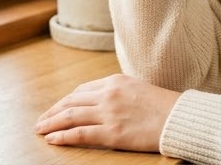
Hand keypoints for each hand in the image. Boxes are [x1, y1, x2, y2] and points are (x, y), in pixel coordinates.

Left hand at [34, 73, 180, 151]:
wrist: (180, 118)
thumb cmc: (164, 106)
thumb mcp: (138, 88)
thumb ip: (119, 92)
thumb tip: (104, 100)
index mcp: (114, 81)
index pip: (81, 91)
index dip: (65, 101)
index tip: (57, 109)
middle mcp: (108, 94)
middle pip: (71, 102)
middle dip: (52, 112)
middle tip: (41, 121)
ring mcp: (109, 113)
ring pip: (70, 116)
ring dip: (51, 123)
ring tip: (40, 130)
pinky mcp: (112, 132)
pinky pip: (79, 133)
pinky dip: (62, 136)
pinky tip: (52, 139)